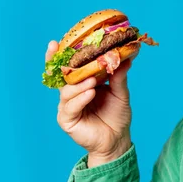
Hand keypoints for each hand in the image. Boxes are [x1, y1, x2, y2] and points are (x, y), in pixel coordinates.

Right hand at [47, 41, 132, 167]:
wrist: (117, 139)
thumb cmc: (117, 115)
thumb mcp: (120, 92)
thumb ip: (119, 76)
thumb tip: (126, 56)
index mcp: (83, 83)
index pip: (71, 67)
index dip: (62, 55)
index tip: (57, 42)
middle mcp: (72, 93)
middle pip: (60, 76)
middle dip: (56, 63)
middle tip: (58, 50)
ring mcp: (68, 106)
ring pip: (66, 91)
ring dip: (79, 84)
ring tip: (92, 80)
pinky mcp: (67, 120)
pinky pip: (70, 107)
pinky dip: (80, 99)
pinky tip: (90, 93)